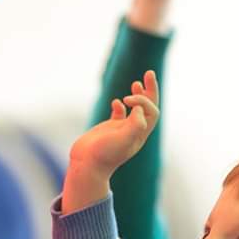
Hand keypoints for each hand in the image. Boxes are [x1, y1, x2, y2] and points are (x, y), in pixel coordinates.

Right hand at [63, 70, 160, 212]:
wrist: (86, 165)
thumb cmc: (104, 154)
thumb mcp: (123, 139)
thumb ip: (135, 124)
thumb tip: (139, 108)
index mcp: (141, 134)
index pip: (152, 112)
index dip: (143, 100)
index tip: (128, 100)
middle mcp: (134, 132)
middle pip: (149, 108)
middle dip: (150, 91)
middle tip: (150, 73)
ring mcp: (121, 130)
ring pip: (135, 110)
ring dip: (138, 96)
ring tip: (137, 82)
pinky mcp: (109, 130)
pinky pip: (118, 115)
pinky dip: (119, 106)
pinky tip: (116, 103)